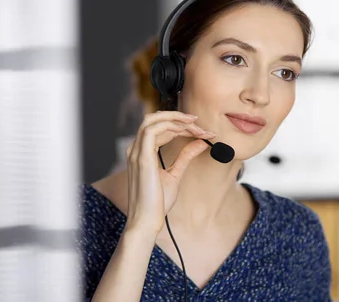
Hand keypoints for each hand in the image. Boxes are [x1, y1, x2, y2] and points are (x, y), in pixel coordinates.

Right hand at [124, 110, 216, 233]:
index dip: (181, 125)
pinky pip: (152, 130)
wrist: (147, 221)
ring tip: (197, 127)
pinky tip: (187, 131)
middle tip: (201, 125)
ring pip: (153, 120)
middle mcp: (136, 149)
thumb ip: (185, 156)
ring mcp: (137, 152)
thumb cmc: (157, 202)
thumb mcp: (175, 174)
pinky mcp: (142, 158)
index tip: (202, 131)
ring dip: (177, 120)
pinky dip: (171, 126)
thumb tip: (201, 143)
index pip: (159, 128)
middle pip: (155, 119)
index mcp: (142, 152)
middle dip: (179, 118)